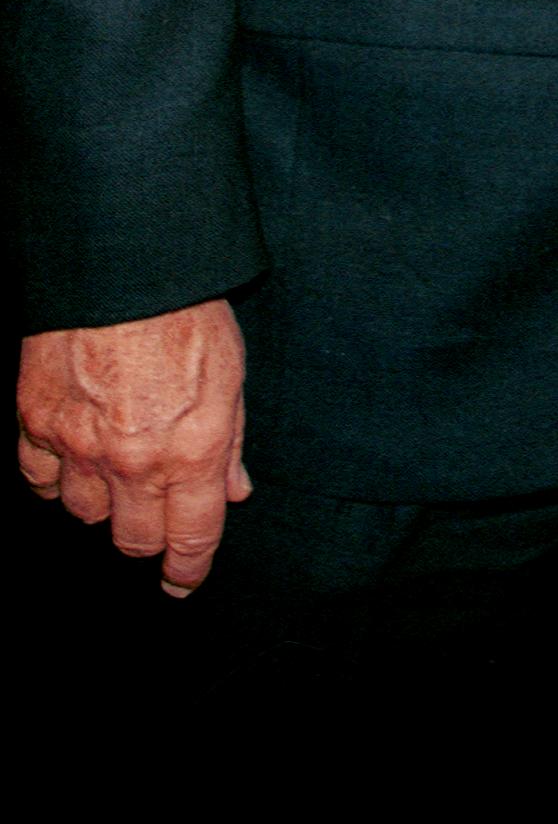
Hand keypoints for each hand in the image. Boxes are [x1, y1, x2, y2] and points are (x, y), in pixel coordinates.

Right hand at [17, 299, 250, 595]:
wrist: (120, 263)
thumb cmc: (186, 307)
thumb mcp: (230, 370)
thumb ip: (230, 439)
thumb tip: (233, 491)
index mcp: (192, 450)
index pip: (190, 538)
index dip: (188, 569)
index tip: (182, 582)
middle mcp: (133, 460)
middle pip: (132, 539)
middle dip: (147, 535)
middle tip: (155, 516)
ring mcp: (79, 446)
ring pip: (85, 514)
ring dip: (103, 502)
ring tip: (117, 468)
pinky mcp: (36, 423)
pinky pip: (39, 481)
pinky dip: (55, 477)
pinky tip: (72, 455)